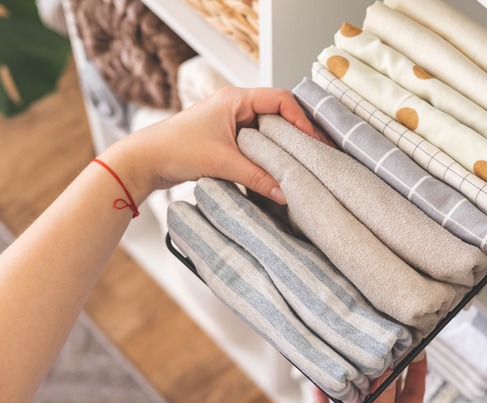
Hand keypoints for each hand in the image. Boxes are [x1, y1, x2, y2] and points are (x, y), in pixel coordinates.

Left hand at [99, 86, 327, 204]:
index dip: (301, 119)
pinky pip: (256, 142)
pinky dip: (268, 154)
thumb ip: (257, 177)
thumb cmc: (174, 150)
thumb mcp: (222, 163)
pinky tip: (278, 168)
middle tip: (317, 151)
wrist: (143, 161)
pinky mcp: (226, 138)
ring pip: (268, 129)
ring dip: (283, 144)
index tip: (314, 141)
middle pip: (279, 113)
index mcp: (235, 99)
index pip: (281, 100)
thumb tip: (286, 193)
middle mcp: (235, 105)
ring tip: (302, 161)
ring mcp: (230, 121)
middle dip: (298, 132)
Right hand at [313, 353, 426, 402]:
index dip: (418, 372)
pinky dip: (321, 398)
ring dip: (349, 383)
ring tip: (348, 357)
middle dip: (382, 370)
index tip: (418, 348)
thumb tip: (387, 374)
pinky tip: (318, 381)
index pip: (412, 396)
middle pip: (382, 395)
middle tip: (382, 344)